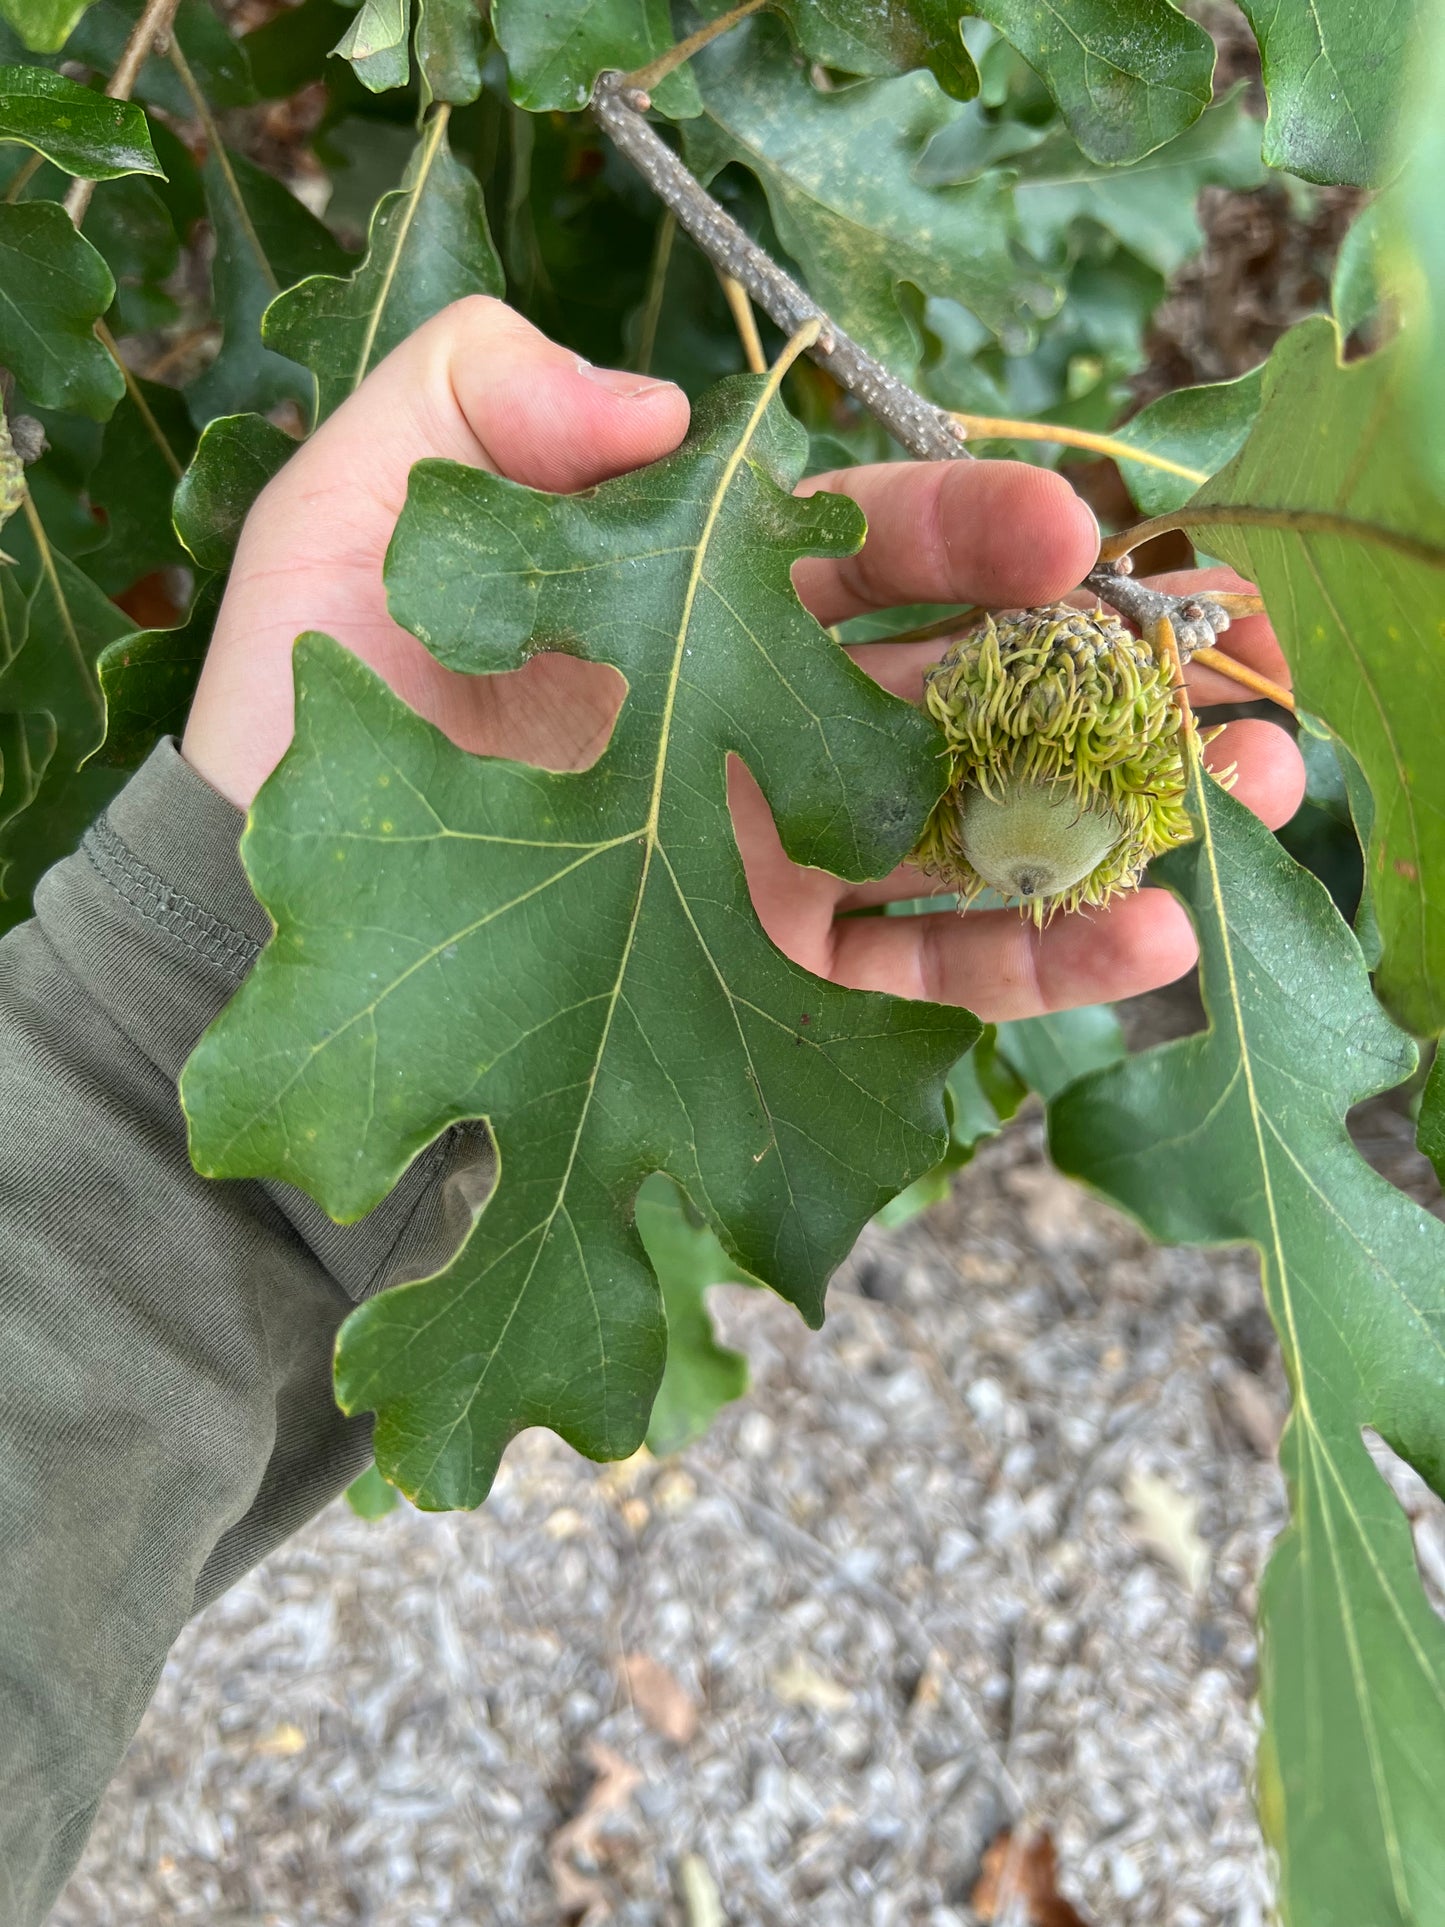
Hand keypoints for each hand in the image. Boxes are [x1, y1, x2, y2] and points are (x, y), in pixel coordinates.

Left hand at [184, 297, 1303, 1022]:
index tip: (1062, 525)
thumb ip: (481, 406)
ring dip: (1126, 802)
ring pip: (986, 820)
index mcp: (688, 603)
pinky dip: (1044, 958)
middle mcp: (757, 726)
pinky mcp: (776, 985)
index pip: (862, 542)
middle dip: (1100, 654)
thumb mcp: (349, 514)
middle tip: (1220, 647)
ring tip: (1253, 786)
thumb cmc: (297, 720)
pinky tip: (1152, 936)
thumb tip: (660, 409)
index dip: (967, 524)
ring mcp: (779, 859)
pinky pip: (932, 974)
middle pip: (962, 673)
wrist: (249, 929)